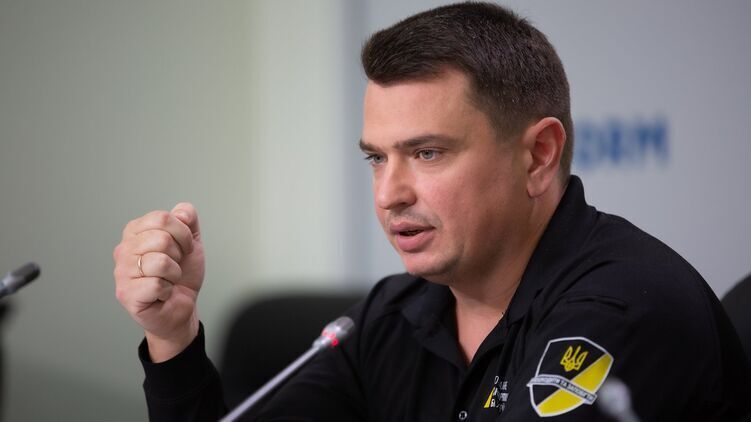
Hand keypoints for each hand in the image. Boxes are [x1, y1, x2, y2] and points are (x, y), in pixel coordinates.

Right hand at [113, 203, 204, 361]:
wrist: (182, 307)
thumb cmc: (182, 275)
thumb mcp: (192, 242)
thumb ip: (188, 219)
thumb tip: (180, 212)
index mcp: (135, 231)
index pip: (162, 218)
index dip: (182, 233)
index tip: (183, 248)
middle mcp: (123, 249)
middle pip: (162, 239)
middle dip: (179, 255)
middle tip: (174, 266)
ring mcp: (121, 272)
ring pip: (160, 261)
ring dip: (174, 274)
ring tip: (167, 280)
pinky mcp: (126, 294)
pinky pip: (156, 284)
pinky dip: (168, 290)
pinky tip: (162, 293)